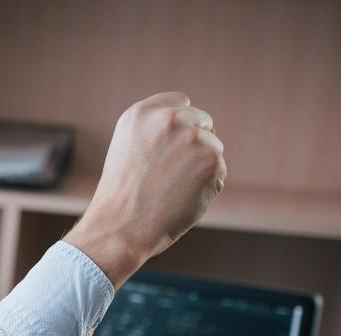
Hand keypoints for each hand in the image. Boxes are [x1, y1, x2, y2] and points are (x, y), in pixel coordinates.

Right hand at [66, 92, 226, 286]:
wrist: (120, 228)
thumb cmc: (121, 196)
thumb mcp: (127, 149)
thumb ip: (156, 132)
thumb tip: (195, 129)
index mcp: (141, 113)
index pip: (179, 103)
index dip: (179, 125)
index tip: (171, 145)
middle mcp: (168, 119)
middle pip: (203, 122)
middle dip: (194, 145)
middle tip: (170, 175)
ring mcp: (193, 137)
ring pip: (213, 148)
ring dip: (200, 167)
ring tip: (170, 189)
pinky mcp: (212, 159)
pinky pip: (219, 171)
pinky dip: (207, 187)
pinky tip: (182, 198)